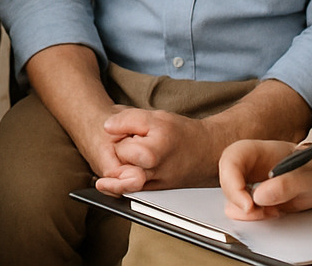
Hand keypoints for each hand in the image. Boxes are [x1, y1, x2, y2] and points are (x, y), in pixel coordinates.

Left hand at [95, 107, 219, 193]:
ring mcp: (152, 188)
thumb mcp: (154, 117)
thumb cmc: (180, 133)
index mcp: (150, 155)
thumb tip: (106, 128)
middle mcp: (150, 176)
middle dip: (121, 155)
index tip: (132, 135)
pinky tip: (130, 169)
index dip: (122, 138)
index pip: (118, 148)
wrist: (206, 152)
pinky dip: (125, 180)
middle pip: (118, 166)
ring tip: (133, 157)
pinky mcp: (154, 193)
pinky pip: (131, 189)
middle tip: (135, 146)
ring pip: (122, 180)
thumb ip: (127, 120)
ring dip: (121, 169)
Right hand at [219, 140, 311, 220]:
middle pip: (226, 179)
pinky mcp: (251, 194)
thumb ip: (286, 184)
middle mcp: (247, 163)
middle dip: (239, 201)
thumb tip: (260, 196)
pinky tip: (270, 212)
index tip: (248, 205)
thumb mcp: (308, 177)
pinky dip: (251, 215)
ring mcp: (248, 179)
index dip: (233, 184)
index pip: (231, 160)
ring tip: (271, 211)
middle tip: (259, 212)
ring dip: (246, 210)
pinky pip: (240, 206)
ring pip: (230, 196)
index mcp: (257, 150)